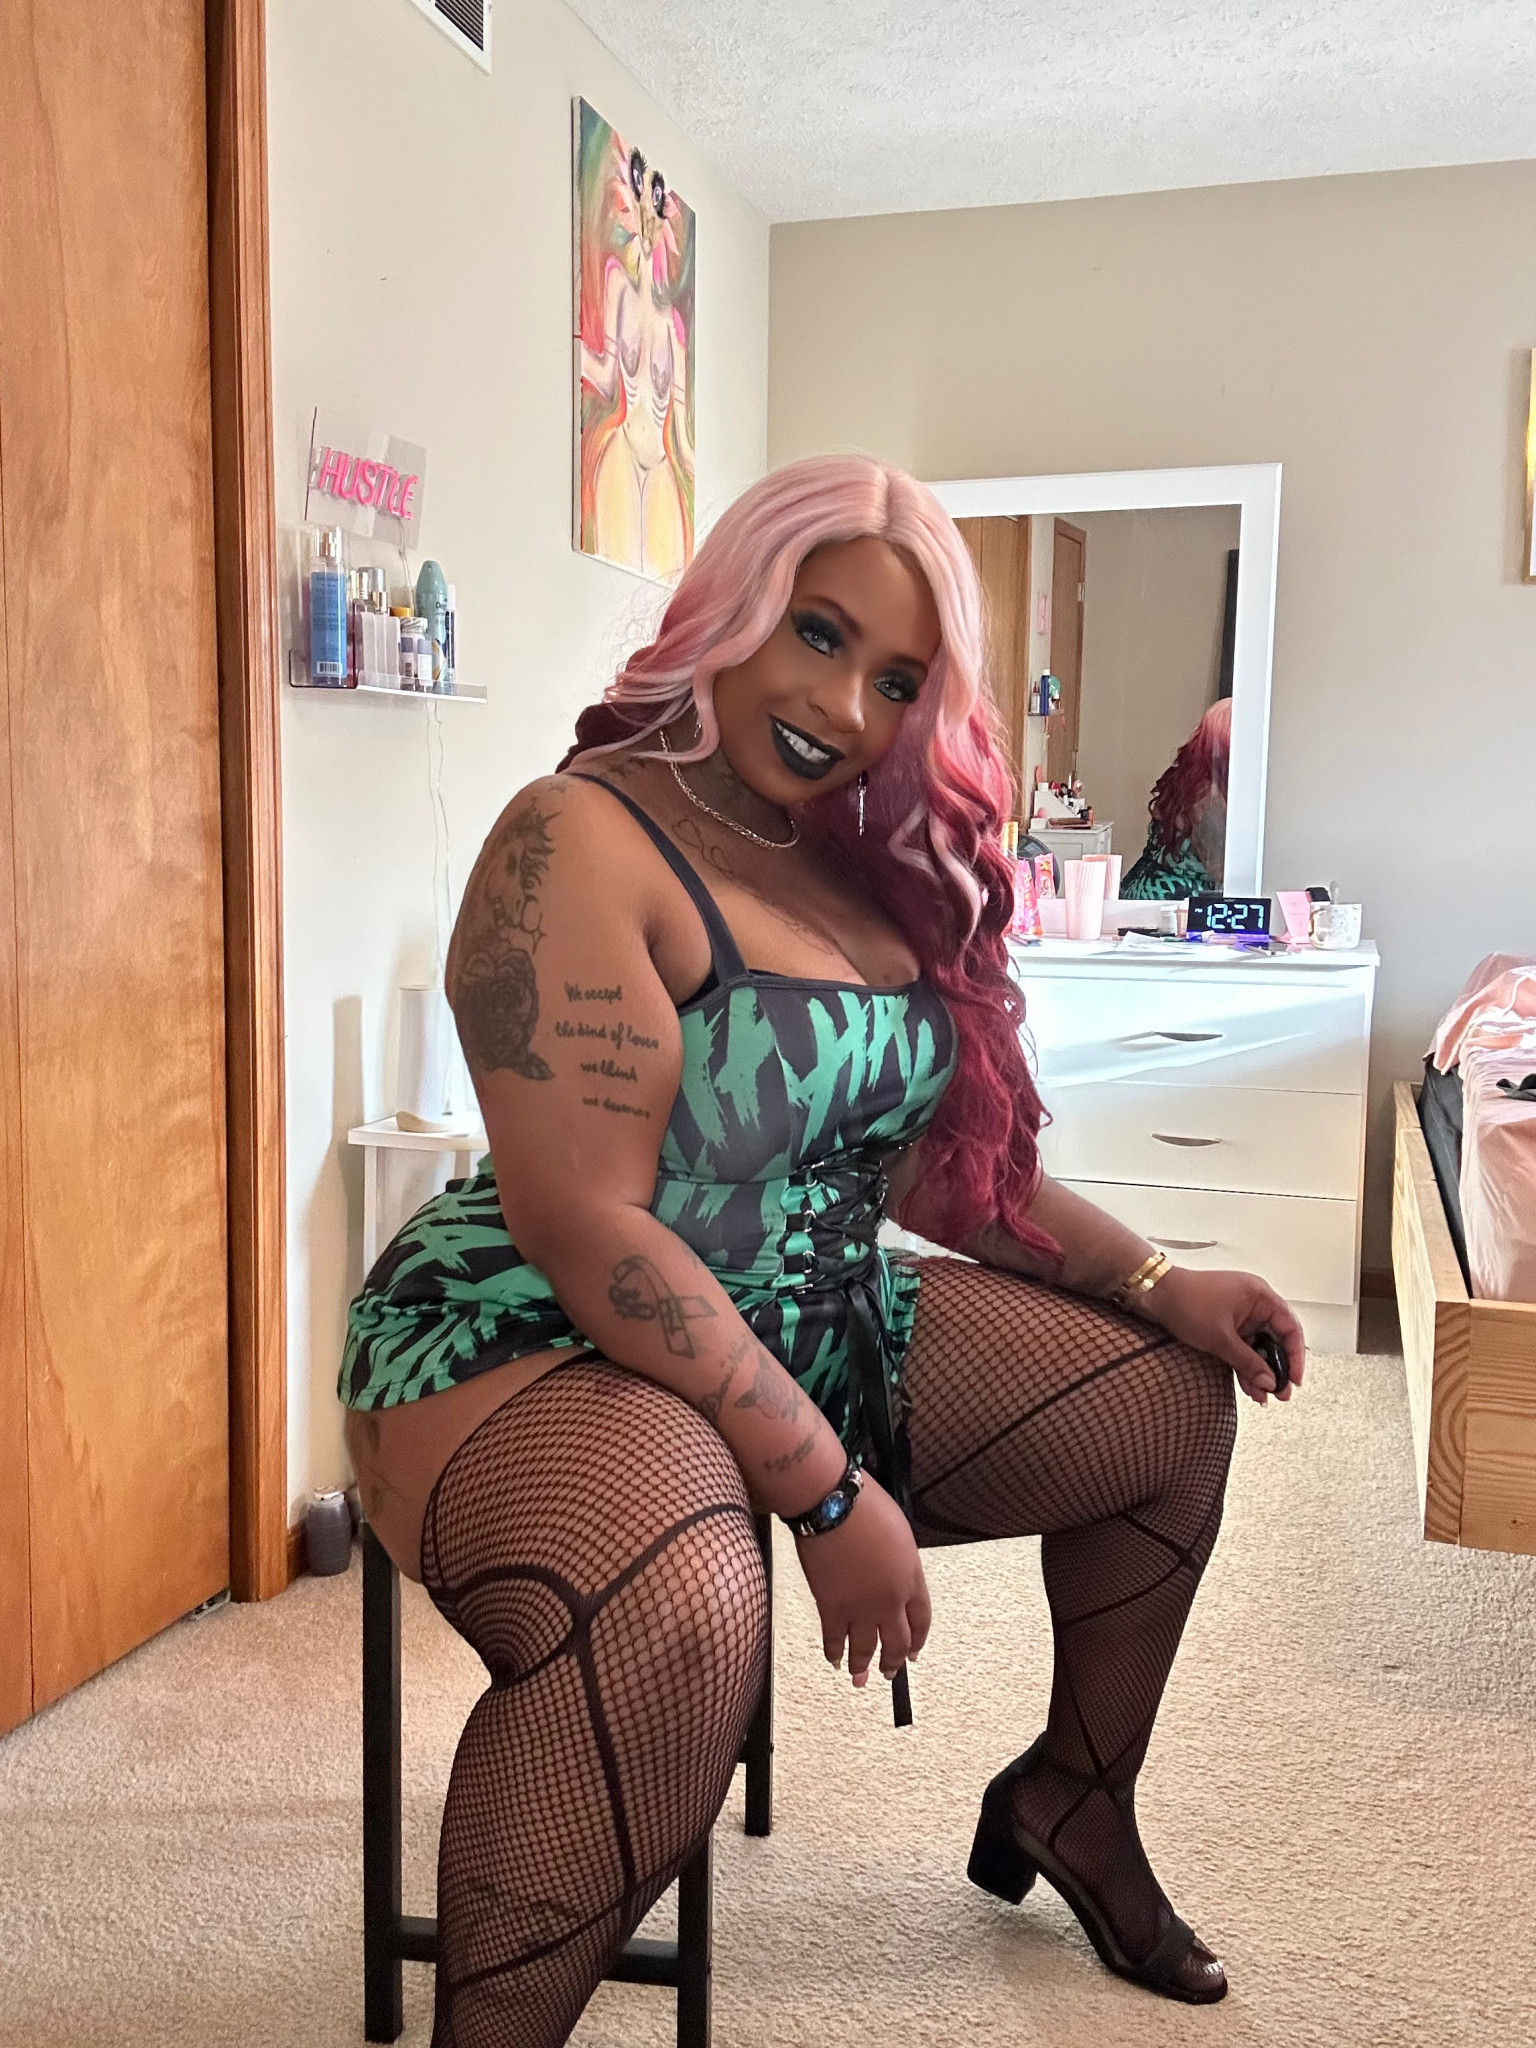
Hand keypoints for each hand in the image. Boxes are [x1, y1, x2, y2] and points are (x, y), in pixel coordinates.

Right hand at [793, 1472, 931, 1689]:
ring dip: (864, 1666)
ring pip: (867, 1649)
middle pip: (897, 1642)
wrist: (834, 1505)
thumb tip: (892, 1574)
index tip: (915, 1652)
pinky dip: (834, 1653)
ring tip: (860, 1678)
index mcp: (911, 1578)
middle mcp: (891, 1599)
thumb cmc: (866, 1506)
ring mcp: (861, 1607)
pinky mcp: (832, 1607)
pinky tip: (834, 1660)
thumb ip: (901, 1562)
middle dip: (894, 1661)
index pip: (921, 1620)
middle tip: (890, 1672)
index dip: (918, 1640)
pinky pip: (835, 1639)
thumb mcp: (899, 1533)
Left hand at [1142, 1265, 1305, 1404]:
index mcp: (1259, 1295)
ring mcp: (1240, 1313)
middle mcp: (1254, 1302)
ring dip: (1260, 1371)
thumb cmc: (1186, 1301)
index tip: (1294, 1379)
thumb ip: (1248, 1362)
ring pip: (1258, 1347)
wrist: (1155, 1294)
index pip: (1290, 1327)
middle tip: (1280, 1392)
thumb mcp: (1220, 1338)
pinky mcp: (1227, 1324)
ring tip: (1263, 1395)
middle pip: (1275, 1339)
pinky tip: (1250, 1385)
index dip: (1295, 1356)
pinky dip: (1246, 1364)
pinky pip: (1244, 1347)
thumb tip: (1268, 1380)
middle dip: (1277, 1368)